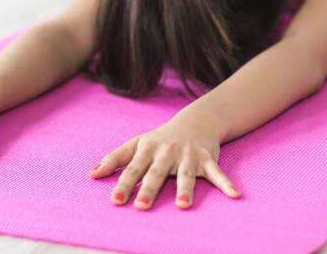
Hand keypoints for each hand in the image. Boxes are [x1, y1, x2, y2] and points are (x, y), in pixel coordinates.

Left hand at [89, 112, 240, 209]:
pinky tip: (235, 195)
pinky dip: (227, 184)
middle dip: (149, 189)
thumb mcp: (136, 144)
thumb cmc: (160, 138)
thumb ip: (115, 159)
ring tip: (184, 206)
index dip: (123, 184)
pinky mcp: (207, 158)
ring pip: (186, 175)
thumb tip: (91, 174)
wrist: (196, 120)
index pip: (133, 169)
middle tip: (141, 206)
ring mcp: (188, 156)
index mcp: (148, 150)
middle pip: (157, 173)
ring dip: (186, 190)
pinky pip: (218, 173)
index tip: (115, 200)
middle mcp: (167, 152)